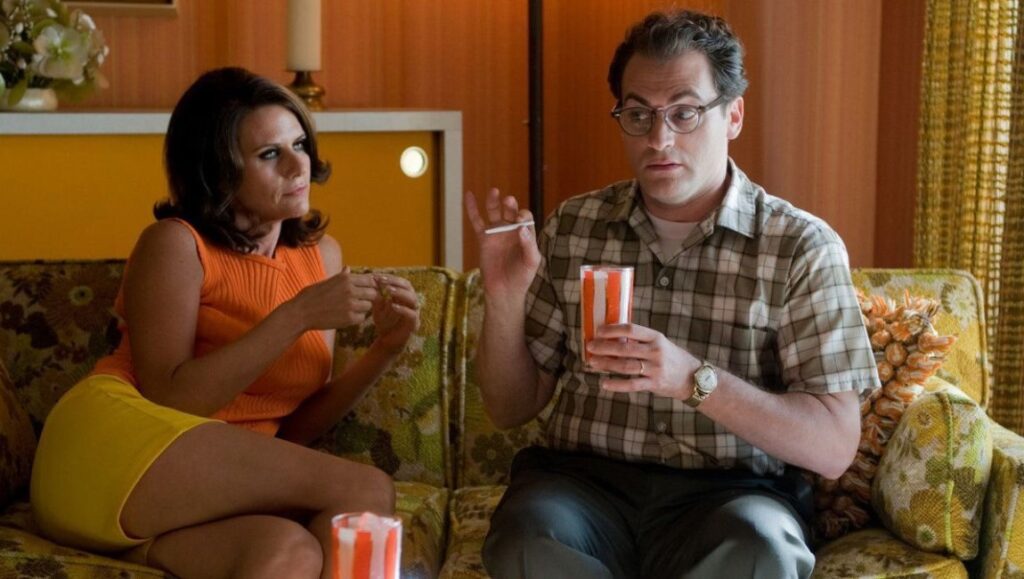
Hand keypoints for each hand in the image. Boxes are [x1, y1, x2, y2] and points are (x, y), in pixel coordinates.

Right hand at [290, 267, 377, 329]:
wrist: (301, 312)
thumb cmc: (311, 296)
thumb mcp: (326, 281)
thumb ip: (341, 276)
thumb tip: (348, 268)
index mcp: (345, 279)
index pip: (370, 280)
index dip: (370, 286)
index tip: (366, 291)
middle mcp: (350, 290)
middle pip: (373, 293)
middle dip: (369, 298)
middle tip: (361, 302)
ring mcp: (351, 304)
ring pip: (368, 306)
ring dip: (363, 309)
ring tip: (352, 309)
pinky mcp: (349, 318)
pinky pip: (362, 318)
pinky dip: (357, 318)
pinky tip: (347, 317)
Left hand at [370, 274, 419, 353]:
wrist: (387, 341)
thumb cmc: (384, 322)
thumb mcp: (377, 307)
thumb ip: (377, 295)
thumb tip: (373, 279)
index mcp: (404, 296)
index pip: (401, 282)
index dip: (390, 278)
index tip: (378, 277)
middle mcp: (411, 302)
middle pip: (409, 287)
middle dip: (396, 282)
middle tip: (383, 281)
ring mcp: (415, 313)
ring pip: (413, 299)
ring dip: (400, 293)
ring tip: (388, 291)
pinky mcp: (414, 324)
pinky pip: (412, 315)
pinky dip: (403, 309)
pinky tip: (393, 306)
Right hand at [464, 188, 541, 298]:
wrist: (504, 290)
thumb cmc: (522, 277)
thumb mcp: (531, 262)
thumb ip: (529, 245)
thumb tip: (522, 229)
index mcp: (525, 233)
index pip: (525, 218)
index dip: (522, 216)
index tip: (519, 221)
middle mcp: (511, 230)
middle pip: (510, 211)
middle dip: (510, 205)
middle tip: (508, 201)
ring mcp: (497, 232)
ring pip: (494, 212)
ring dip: (493, 201)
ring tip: (494, 191)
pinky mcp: (483, 238)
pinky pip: (477, 221)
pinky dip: (472, 208)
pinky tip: (469, 195)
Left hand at [585, 323, 701, 399]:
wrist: (691, 377)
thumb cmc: (670, 357)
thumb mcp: (659, 343)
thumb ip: (640, 340)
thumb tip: (612, 337)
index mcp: (655, 337)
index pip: (631, 329)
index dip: (613, 329)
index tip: (598, 331)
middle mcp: (656, 351)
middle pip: (625, 348)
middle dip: (605, 347)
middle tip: (590, 347)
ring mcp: (655, 368)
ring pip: (626, 366)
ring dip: (607, 364)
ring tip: (592, 362)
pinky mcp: (654, 384)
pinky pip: (632, 385)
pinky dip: (617, 384)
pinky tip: (604, 383)